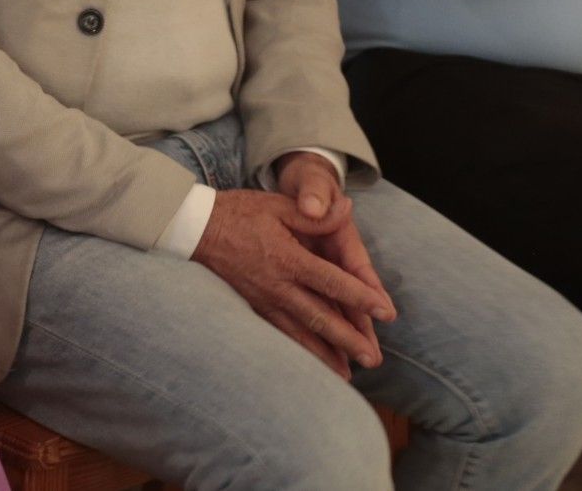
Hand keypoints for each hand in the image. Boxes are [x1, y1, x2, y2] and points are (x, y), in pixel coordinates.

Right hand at [193, 187, 394, 379]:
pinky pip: (280, 333)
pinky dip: (299, 350)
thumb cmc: (239, 213)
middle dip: (349, 341)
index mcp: (289, 259)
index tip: (386, 312)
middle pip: (320, 318)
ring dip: (325, 356)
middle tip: (374, 360)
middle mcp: (278, 286)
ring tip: (347, 376)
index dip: (361, 298)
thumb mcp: (279, 206)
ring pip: (300, 333)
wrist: (196, 229)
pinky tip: (311, 363)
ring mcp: (265, 300)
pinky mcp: (253, 307)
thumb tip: (348, 209)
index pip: (333, 282)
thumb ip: (315, 215)